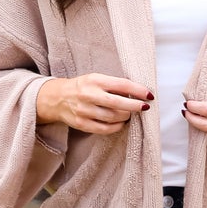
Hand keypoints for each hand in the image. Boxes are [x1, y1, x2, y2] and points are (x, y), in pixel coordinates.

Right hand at [36, 72, 152, 134]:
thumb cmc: (82, 87)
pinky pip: (105, 129)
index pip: (122, 84)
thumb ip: (113, 85)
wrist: (57, 98)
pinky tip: (121, 123)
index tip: (149, 95)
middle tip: (144, 107)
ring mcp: (84, 111)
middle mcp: (88, 95)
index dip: (138, 90)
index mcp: (94, 80)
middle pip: (118, 103)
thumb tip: (138, 93)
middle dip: (135, 106)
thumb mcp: (95, 79)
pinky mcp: (81, 124)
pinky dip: (116, 127)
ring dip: (126, 117)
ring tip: (129, 114)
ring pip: (113, 117)